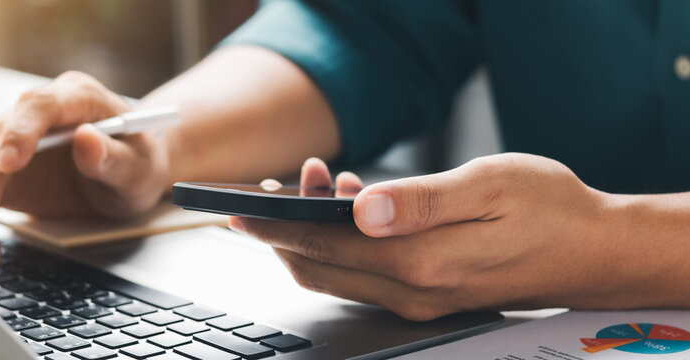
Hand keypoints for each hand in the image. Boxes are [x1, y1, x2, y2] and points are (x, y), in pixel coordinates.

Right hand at [0, 71, 169, 275]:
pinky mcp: (0, 173)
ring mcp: (13, 142)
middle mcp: (37, 114)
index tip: (9, 160)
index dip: (20, 131)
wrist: (129, 176)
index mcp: (77, 97)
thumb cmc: (138, 163)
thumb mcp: (139, 166)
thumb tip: (86, 139)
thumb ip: (114, 156)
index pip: (40, 105)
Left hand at [230, 154, 643, 320]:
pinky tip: (355, 210)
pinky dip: (344, 246)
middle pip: (322, 268)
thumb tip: (361, 209)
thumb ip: (421, 201)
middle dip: (287, 228)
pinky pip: (365, 276)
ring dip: (315, 235)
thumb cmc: (550, 210)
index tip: (244, 207)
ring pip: (339, 274)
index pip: (326, 248)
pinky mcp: (427, 296)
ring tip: (320, 186)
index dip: (277, 226)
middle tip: (282, 186)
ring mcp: (419, 300)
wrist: (594, 252)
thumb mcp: (490, 185)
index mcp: (422, 262)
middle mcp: (413, 291)